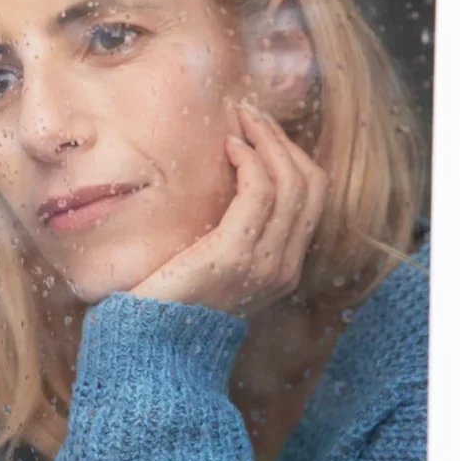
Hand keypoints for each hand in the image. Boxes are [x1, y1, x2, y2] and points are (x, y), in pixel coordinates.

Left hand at [130, 102, 327, 316]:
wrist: (148, 345)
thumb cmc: (167, 306)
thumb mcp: (208, 269)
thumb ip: (228, 241)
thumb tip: (223, 196)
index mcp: (280, 269)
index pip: (311, 200)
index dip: (293, 158)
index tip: (262, 132)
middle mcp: (283, 266)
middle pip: (309, 185)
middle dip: (284, 142)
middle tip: (253, 115)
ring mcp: (265, 262)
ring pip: (291, 183)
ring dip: (268, 141)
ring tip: (242, 120)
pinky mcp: (236, 253)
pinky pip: (261, 193)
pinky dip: (251, 161)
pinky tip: (230, 146)